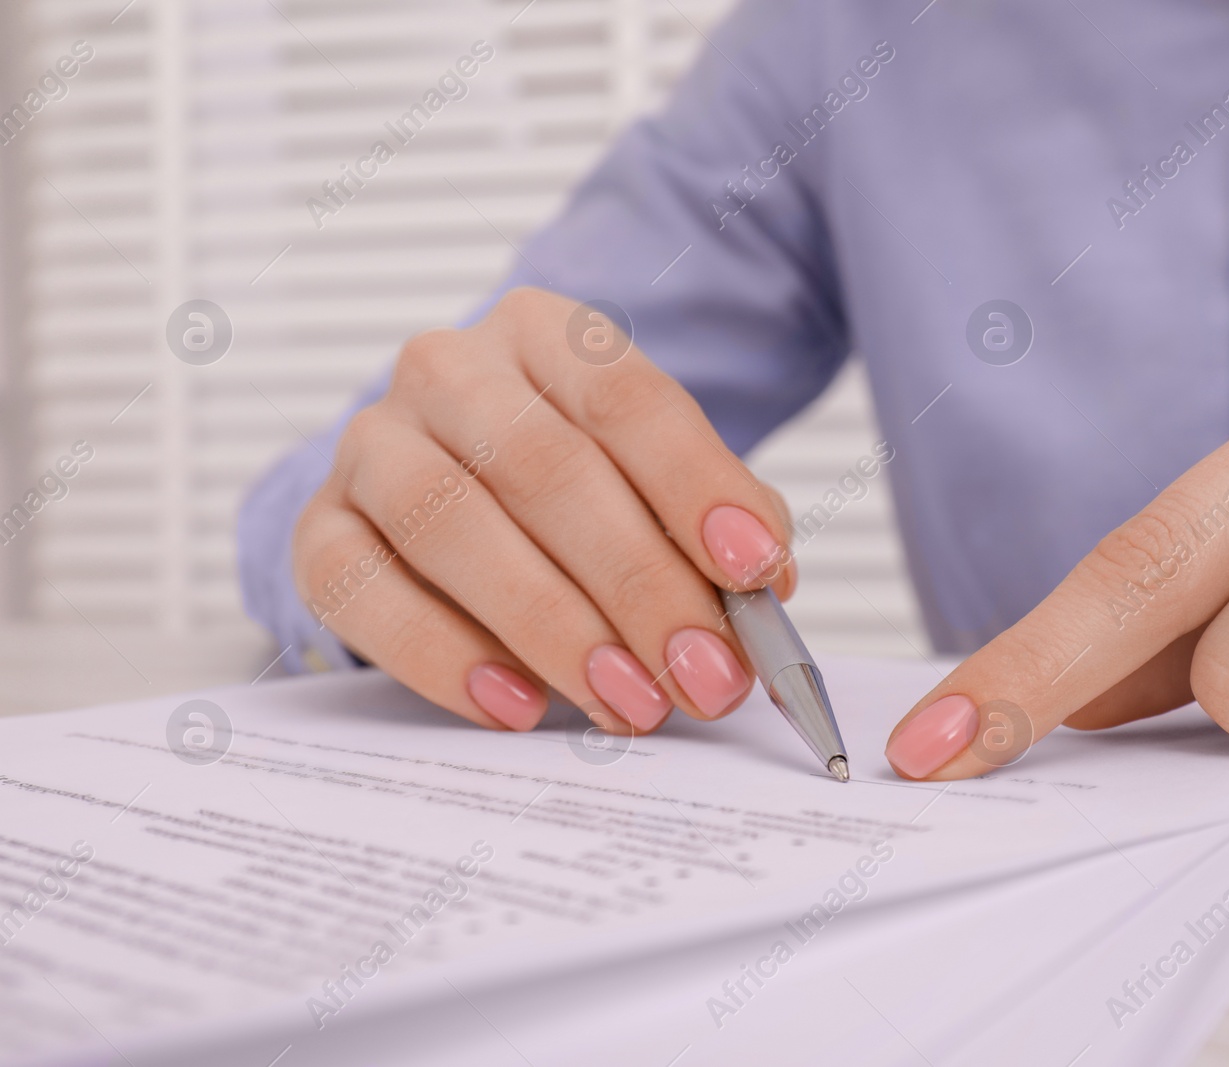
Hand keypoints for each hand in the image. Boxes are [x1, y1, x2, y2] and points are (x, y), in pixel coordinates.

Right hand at [292, 287, 795, 734]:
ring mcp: (372, 445)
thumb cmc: (578, 489)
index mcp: (546, 336)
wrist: (451, 490)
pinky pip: (361, 590)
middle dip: (637, 584)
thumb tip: (764, 587)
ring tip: (627, 700)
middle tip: (701, 675)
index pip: (626, 399)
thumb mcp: (659, 480)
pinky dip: (442, 655)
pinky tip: (516, 704)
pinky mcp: (319, 528)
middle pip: (544, 469)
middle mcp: (449, 372)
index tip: (753, 571)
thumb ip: (719, 518)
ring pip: (448, 523)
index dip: (695, 486)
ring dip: (550, 626)